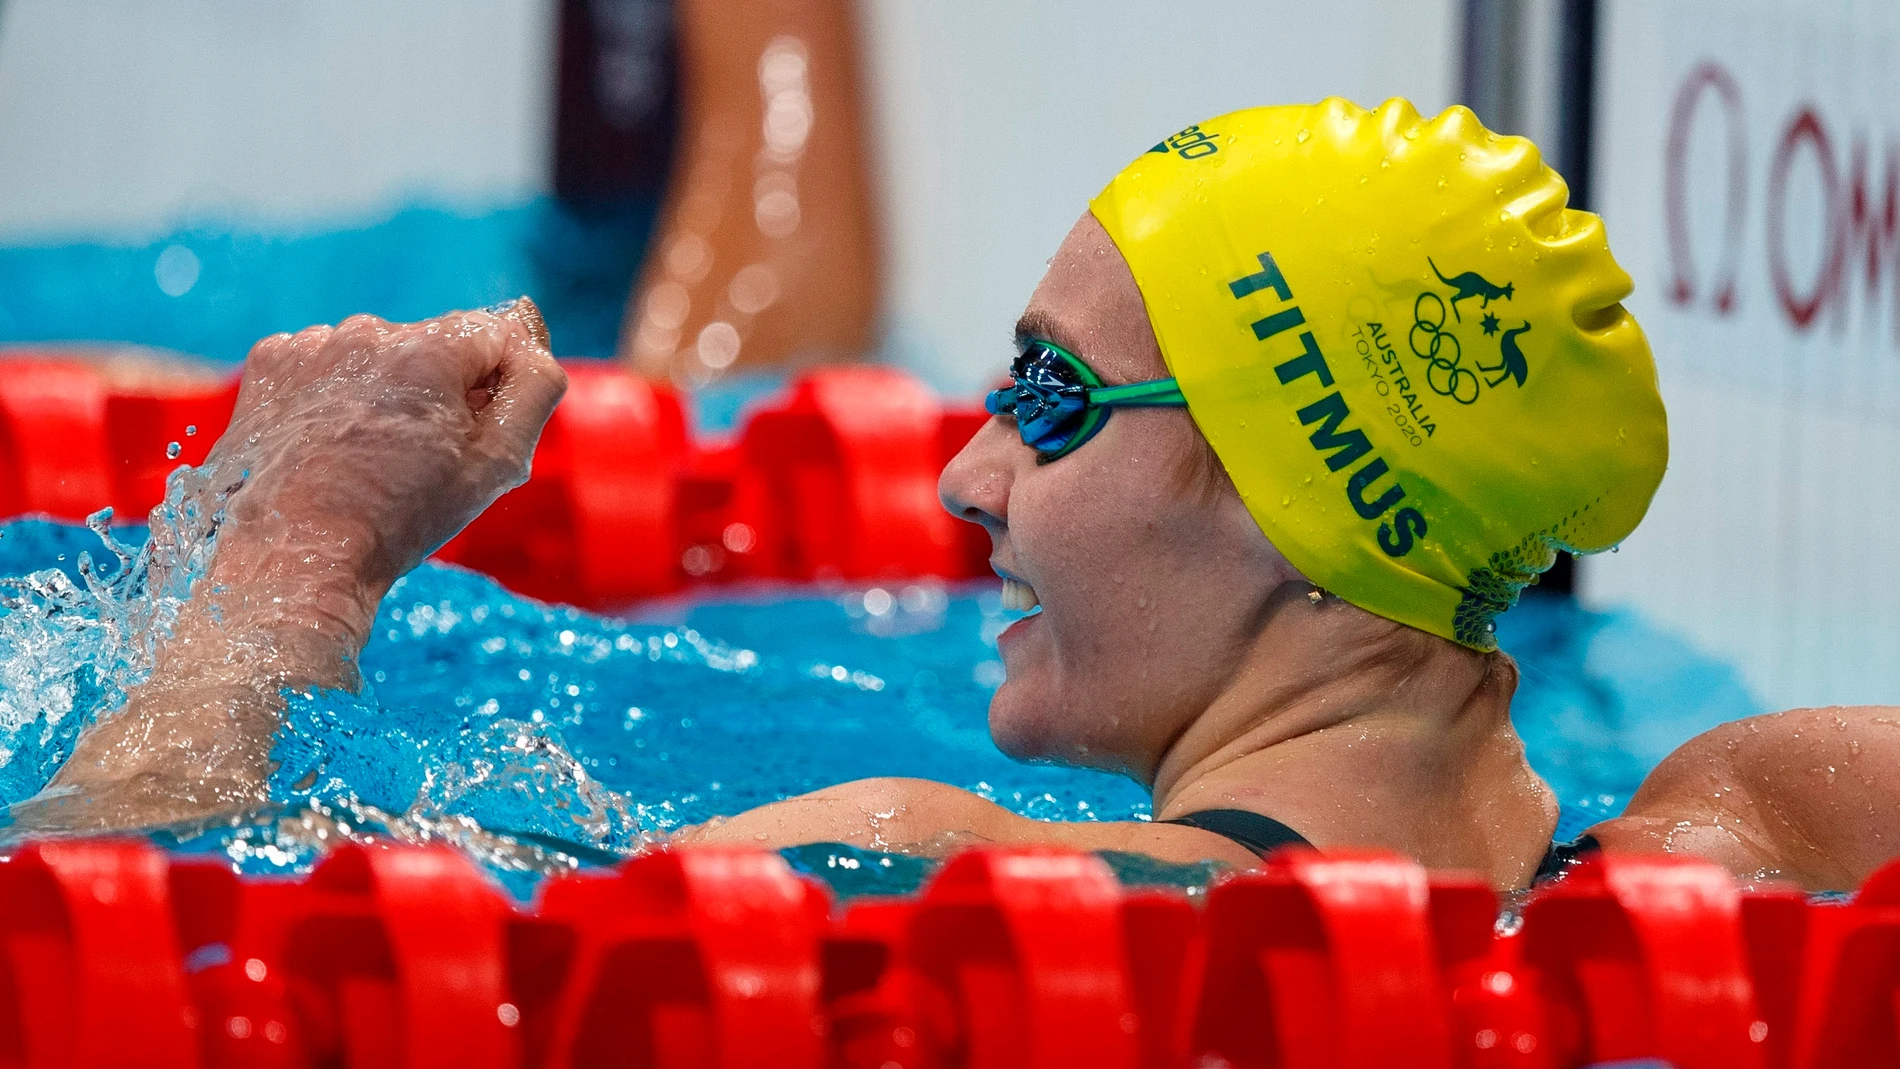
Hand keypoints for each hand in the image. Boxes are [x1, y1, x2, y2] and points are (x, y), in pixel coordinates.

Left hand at [209, 299, 566, 595]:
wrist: (295, 555)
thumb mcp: (496, 464)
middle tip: (424, 455)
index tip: (483, 424)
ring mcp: (313, 345)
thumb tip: (534, 352)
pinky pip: (326, 365)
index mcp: (431, 350)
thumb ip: (535, 391)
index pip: (496, 333)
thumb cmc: (400, 517)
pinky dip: (336, 394)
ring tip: (370, 455)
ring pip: (378, 356)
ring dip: (386, 390)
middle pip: (433, 345)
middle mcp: (369, 333)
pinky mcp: (271, 365)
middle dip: (440, 388)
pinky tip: (331, 442)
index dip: (501, 380)